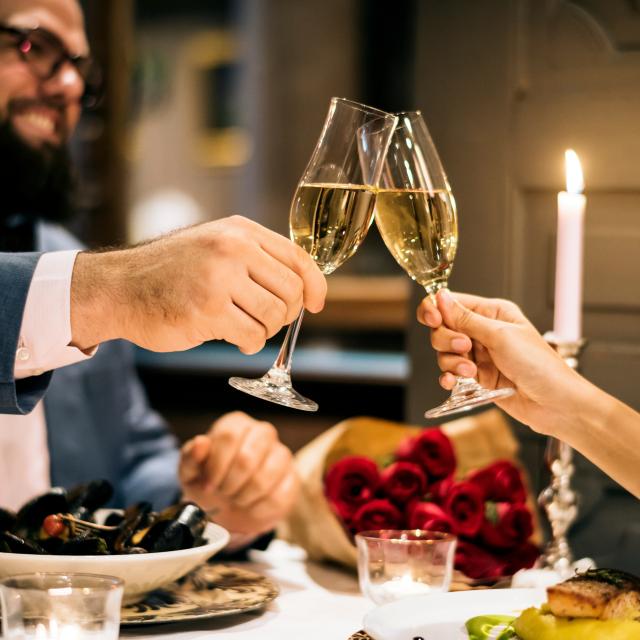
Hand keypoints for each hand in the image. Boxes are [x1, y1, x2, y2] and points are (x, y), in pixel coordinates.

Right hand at [70, 216, 326, 353]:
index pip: (298, 258)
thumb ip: (256, 259)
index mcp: (239, 231)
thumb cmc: (172, 272)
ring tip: (244, 327)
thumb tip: (303, 288)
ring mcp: (219, 278)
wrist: (119, 288)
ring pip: (274, 316)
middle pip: (291, 291)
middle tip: (267, 320)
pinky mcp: (207, 310)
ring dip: (265, 330)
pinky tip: (233, 338)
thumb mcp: (215, 246)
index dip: (316, 285)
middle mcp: (232, 248)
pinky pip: (252, 337)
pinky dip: (249, 344)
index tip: (317, 304)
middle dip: (286, 314)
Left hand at [178, 411, 298, 535]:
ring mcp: (281, 454)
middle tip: (223, 493)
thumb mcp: (190, 472)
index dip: (216, 465)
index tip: (208, 485)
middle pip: (248, 456)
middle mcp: (262, 433)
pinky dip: (259, 508)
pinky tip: (250, 507)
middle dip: (231, 482)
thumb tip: (201, 443)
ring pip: (267, 475)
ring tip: (236, 499)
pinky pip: (279, 495)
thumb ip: (191, 456)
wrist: (227, 508)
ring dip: (245, 496)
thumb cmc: (209, 482)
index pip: (229, 436)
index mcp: (236, 424)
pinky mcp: (292, 479)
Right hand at [418, 289, 586, 433]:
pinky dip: (448, 376)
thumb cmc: (540, 366)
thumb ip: (466, 319)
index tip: (434, 321)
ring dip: (451, 362)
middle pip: (443, 327)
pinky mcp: (477, 376)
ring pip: (444, 351)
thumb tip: (441, 297)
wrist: (555, 404)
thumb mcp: (500, 336)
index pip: (452, 302)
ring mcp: (479, 354)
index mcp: (492, 312)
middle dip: (447, 340)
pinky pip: (451, 372)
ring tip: (471, 371)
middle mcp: (483, 330)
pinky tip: (453, 381)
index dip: (436, 309)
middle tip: (464, 348)